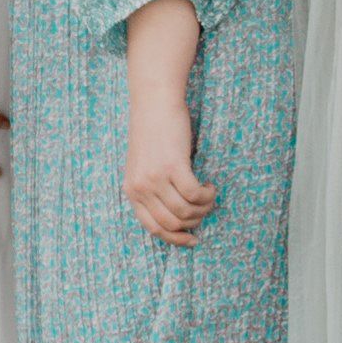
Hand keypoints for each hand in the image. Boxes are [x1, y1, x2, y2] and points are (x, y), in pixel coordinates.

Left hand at [121, 110, 212, 243]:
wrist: (154, 103)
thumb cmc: (153, 133)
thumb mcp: (144, 166)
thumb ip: (153, 190)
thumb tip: (179, 217)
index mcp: (131, 190)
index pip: (153, 228)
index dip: (175, 238)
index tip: (192, 239)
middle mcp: (140, 187)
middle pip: (172, 223)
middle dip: (194, 221)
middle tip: (205, 208)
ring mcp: (155, 178)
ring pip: (185, 211)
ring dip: (203, 208)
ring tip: (209, 195)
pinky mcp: (173, 166)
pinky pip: (195, 194)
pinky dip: (206, 195)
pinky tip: (210, 185)